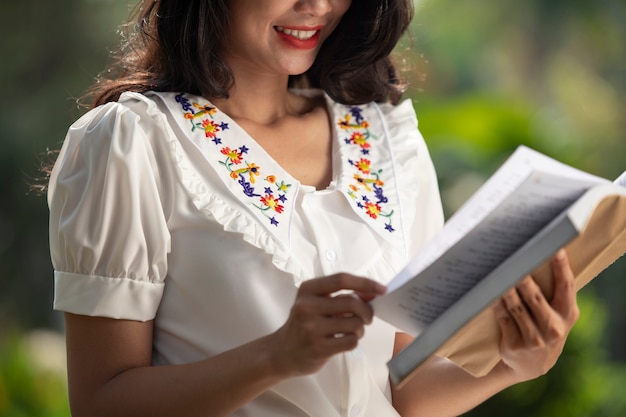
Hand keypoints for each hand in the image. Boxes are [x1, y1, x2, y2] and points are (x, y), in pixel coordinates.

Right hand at [269, 273, 385, 377]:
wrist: (282, 352)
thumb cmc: (304, 323)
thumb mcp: (317, 302)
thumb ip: (342, 295)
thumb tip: (373, 291)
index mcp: (308, 290)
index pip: (341, 280)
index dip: (365, 282)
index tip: (382, 289)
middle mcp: (307, 306)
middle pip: (351, 302)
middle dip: (367, 311)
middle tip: (368, 318)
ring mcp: (311, 328)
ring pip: (354, 324)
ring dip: (360, 328)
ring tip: (353, 330)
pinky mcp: (318, 348)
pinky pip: (351, 341)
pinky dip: (354, 340)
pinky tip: (345, 340)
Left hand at [494, 249, 579, 381]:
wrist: (530, 366)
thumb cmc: (544, 328)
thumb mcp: (557, 315)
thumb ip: (554, 293)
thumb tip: (537, 256)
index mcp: (568, 315)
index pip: (566, 286)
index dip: (561, 267)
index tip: (556, 249)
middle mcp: (554, 328)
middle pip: (535, 296)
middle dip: (522, 277)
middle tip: (514, 257)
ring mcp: (534, 339)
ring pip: (516, 306)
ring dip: (504, 288)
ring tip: (496, 269)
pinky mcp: (515, 345)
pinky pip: (502, 317)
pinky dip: (495, 302)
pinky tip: (488, 290)